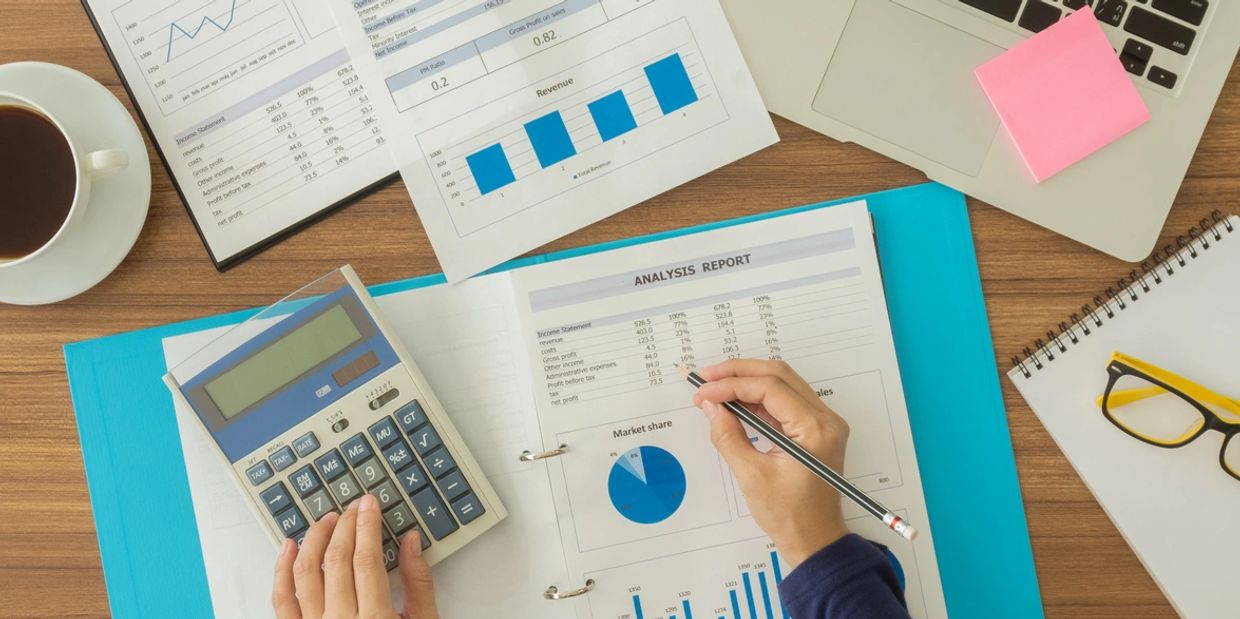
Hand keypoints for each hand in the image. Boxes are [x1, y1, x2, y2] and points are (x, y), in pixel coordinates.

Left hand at [272, 494, 439, 618]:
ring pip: (305, 573)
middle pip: (337, 560)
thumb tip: (412, 542)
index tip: (370, 505)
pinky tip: (289, 548)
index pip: (366, 559)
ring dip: (314, 540)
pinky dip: (281, 569)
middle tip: (353, 507)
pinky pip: (281, 599)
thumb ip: (419, 584)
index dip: (367, 525)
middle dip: (345, 526)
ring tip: (325, 521)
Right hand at [692, 360, 850, 569]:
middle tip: (705, 377)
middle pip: (779, 376)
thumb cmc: (789, 515)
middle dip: (738, 373)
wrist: (814, 541)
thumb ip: (728, 436)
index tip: (703, 391)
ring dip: (746, 382)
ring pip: (781, 384)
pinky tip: (732, 402)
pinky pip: (783, 403)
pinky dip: (757, 399)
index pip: (770, 388)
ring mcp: (821, 423)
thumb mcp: (752, 475)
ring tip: (713, 388)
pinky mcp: (813, 430)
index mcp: (815, 429)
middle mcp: (825, 419)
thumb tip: (710, 406)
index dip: (732, 385)